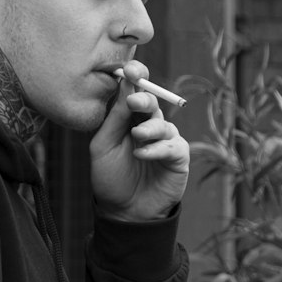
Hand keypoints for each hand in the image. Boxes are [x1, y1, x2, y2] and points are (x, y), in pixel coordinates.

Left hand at [89, 60, 188, 221]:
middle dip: (144, 98)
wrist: (123, 213)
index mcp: (129, 119)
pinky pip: (173, 146)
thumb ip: (115, 118)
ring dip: (149, 128)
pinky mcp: (178, 158)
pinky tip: (142, 155)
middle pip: (152, 102)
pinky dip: (157, 148)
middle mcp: (149, 125)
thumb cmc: (111, 178)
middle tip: (135, 101)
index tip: (129, 69)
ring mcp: (166, 141)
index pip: (134, 91)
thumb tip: (124, 86)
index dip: (135, 78)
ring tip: (136, 137)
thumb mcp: (104, 145)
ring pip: (163, 123)